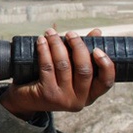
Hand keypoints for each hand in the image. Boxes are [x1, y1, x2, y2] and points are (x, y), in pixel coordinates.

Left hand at [0, 28, 114, 119]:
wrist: (25, 100)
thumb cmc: (52, 81)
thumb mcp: (70, 71)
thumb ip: (85, 53)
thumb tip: (97, 32)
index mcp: (90, 95)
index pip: (106, 82)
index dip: (105, 65)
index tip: (97, 49)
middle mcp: (79, 100)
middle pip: (84, 70)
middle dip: (78, 47)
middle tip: (70, 34)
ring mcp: (63, 99)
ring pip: (64, 65)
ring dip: (57, 44)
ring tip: (51, 33)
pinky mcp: (46, 94)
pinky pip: (47, 67)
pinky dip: (44, 50)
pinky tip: (41, 40)